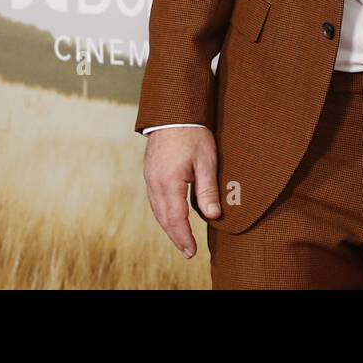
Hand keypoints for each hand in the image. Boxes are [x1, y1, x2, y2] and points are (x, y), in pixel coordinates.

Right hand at [143, 127, 219, 259]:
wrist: (173, 111)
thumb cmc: (192, 133)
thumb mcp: (206, 161)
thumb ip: (208, 189)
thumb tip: (212, 215)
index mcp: (169, 182)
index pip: (176, 218)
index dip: (184, 237)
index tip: (192, 251)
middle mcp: (155, 183)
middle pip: (164, 218)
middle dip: (176, 236)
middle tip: (187, 251)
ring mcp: (150, 177)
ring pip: (157, 210)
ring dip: (168, 226)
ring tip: (181, 239)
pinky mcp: (150, 172)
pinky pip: (155, 199)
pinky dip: (163, 213)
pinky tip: (171, 216)